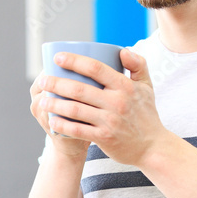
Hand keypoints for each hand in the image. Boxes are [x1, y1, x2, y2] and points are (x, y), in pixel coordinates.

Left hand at [36, 49, 165, 166]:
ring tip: (43, 100)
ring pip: (75, 110)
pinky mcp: (104, 138)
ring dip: (55, 104)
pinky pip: (78, 130)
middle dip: (57, 83)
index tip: (57, 57)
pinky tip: (52, 121)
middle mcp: (117, 102)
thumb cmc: (146, 114)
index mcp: (125, 86)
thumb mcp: (147, 87)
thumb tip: (122, 50)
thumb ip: (138, 65)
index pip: (96, 68)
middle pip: (80, 89)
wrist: (153, 147)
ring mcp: (110, 121)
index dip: (74, 61)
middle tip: (43, 80)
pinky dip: (63, 125)